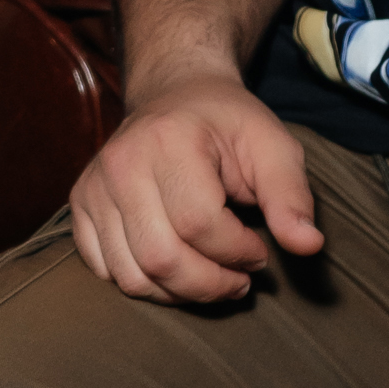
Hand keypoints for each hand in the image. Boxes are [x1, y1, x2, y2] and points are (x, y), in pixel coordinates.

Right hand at [70, 77, 321, 303]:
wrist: (175, 94)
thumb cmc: (229, 124)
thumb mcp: (273, 146)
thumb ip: (291, 196)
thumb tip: (308, 246)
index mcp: (169, 141)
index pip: (200, 224)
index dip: (237, 252)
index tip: (261, 253)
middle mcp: (121, 164)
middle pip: (161, 257)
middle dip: (210, 284)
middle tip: (240, 280)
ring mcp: (93, 186)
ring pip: (132, 275)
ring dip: (180, 293)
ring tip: (213, 277)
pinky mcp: (80, 206)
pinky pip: (106, 271)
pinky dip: (146, 284)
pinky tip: (177, 268)